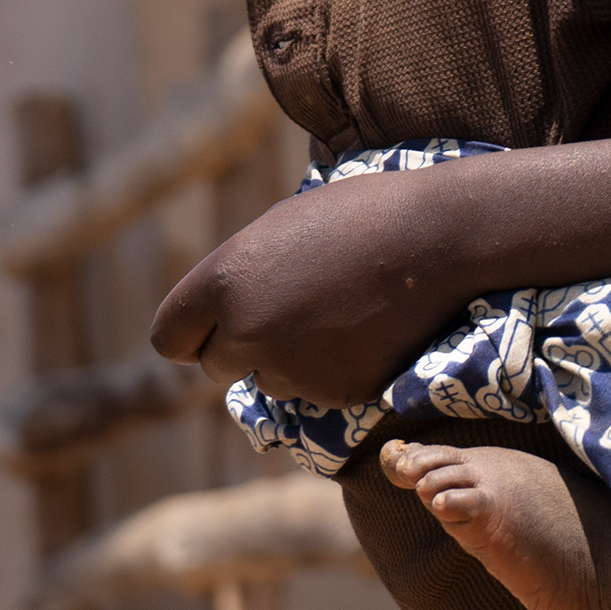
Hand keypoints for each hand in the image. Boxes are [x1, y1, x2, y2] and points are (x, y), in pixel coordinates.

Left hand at [147, 166, 457, 404]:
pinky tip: (365, 332)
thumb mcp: (281, 226)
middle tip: (287, 318)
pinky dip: (333, 373)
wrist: (440, 238)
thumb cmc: (362, 215)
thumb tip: (220, 312)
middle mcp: (247, 330)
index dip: (192, 336)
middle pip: (216, 367)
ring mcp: (292, 367)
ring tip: (338, 314)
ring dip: (290, 361)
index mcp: (225, 280)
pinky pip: (316, 394)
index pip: (170, 338)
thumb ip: (240, 274)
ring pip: (269, 382)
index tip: (208, 334)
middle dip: (241, 351)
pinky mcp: (335, 393)